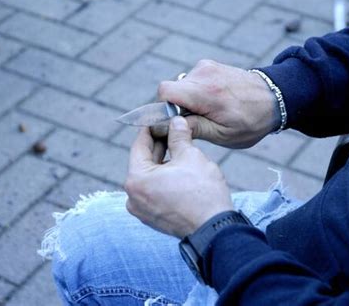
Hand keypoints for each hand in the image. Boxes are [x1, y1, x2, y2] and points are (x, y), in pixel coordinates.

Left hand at [124, 117, 232, 238]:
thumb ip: (178, 136)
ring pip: (150, 178)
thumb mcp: (190, 156)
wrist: (215, 229)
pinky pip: (155, 192)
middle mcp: (133, 197)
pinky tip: (179, 171)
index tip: (158, 119)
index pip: (139, 146)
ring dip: (163, 164)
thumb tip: (176, 122)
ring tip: (179, 150)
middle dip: (159, 147)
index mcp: (136, 180)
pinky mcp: (154, 219)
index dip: (150, 129)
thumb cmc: (202, 193)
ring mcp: (143, 211)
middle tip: (172, 131)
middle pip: (144, 163)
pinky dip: (164, 180)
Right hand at [152, 59, 279, 148]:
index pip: (164, 91)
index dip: (163, 107)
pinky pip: (192, 80)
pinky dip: (197, 92)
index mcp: (205, 92)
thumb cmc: (251, 121)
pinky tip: (215, 101)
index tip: (176, 120)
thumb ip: (193, 128)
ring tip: (211, 111)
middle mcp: (203, 74)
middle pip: (171, 89)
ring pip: (181, 85)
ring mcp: (206, 66)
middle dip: (178, 106)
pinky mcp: (209, 65)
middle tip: (199, 120)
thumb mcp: (223, 134)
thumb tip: (167, 125)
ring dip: (189, 100)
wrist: (275, 98)